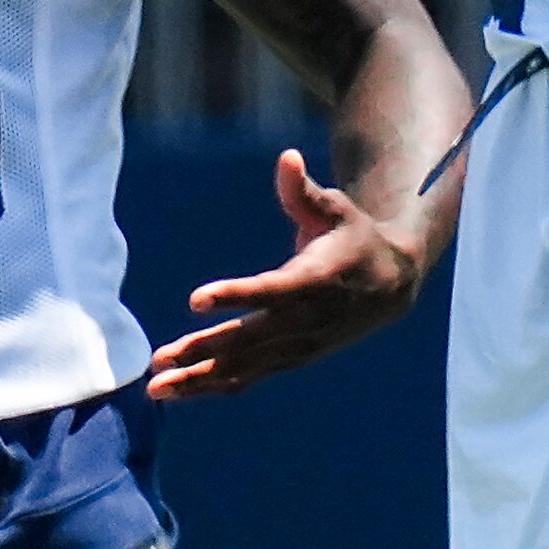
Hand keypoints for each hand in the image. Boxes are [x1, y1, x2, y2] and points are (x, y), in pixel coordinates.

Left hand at [145, 148, 422, 399]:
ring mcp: (299, 346)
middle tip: (158, 360)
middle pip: (248, 340)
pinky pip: (249, 378)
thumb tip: (288, 158)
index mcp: (318, 278)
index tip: (195, 300)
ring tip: (156, 387)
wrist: (392, 285)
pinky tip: (178, 391)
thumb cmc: (354, 236)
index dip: (234, 296)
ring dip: (198, 380)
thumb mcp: (337, 208)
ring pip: (244, 368)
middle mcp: (307, 319)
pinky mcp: (292, 359)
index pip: (271, 290)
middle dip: (202, 351)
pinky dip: (214, 386)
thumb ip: (305, 191)